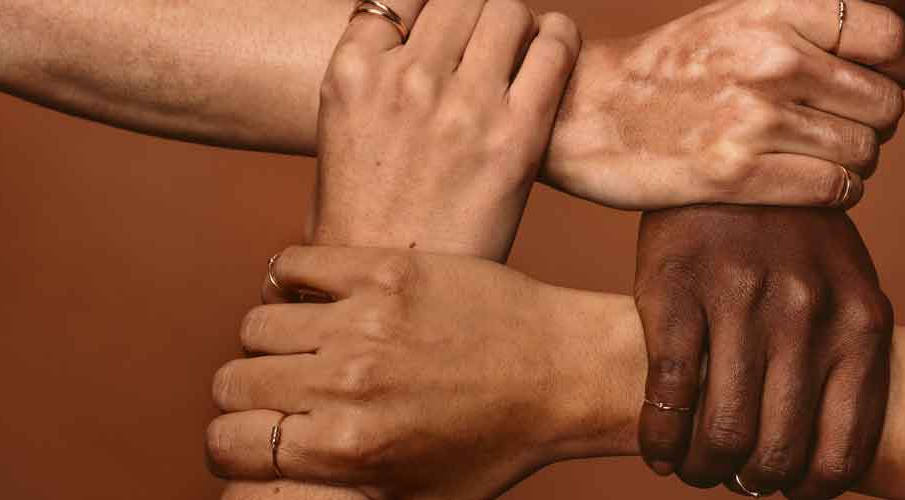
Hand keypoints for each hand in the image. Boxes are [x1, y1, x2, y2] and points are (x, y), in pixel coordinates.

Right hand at [208, 246, 630, 498]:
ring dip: (273, 342)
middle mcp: (349, 384)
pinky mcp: (385, 270)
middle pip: (233, 383)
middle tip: (283, 395)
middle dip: (249, 397)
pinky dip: (290, 283)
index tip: (253, 439)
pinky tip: (315, 301)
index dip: (233, 447)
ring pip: (257, 325)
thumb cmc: (491, 446)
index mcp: (349, 450)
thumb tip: (268, 492)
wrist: (562, 372)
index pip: (229, 444)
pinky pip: (292, 265)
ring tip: (305, 348)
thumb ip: (332, 497)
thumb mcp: (412, 498)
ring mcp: (366, 322)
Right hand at [311, 0, 578, 259]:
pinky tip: (557, 48)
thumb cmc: (368, 223)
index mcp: (352, 74)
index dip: (433, 10)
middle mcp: (405, 80)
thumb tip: (413, 40)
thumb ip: (376, 76)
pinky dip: (560, 37)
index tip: (448, 29)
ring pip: (506, 10)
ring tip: (524, 46)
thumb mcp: (344, 132)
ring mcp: (462, 106)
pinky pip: (553, 49)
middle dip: (479, 13)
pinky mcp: (515, 137)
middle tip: (492, 40)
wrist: (395, 293)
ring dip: (518, 22)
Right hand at [541, 0, 904, 209]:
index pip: (891, 40)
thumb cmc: (669, 69)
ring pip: (863, 153)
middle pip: (885, 105)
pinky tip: (809, 185)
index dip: (900, 68)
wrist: (586, 112)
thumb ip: (804, 24)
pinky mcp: (736, 174)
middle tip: (838, 127)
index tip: (880, 81)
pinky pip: (834, 191)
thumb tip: (887, 47)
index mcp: (776, 11)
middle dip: (873, 123)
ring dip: (853, 163)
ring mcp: (754, 117)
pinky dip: (835, 194)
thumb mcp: (736, 16)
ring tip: (816, 156)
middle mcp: (772, 59)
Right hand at [633, 206, 892, 498]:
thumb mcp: (846, 281)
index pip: (841, 451)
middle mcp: (807, 316)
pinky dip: (660, 439)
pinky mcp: (676, 290)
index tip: (787, 488)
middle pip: (776, 451)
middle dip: (752, 482)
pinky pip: (669, 395)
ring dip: (704, 469)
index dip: (809, 489)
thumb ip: (846, 351)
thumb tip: (829, 447)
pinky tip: (659, 449)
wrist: (734, 141)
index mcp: (859, 322)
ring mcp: (740, 302)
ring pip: (722, 432)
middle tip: (735, 477)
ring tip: (696, 468)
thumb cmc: (792, 230)